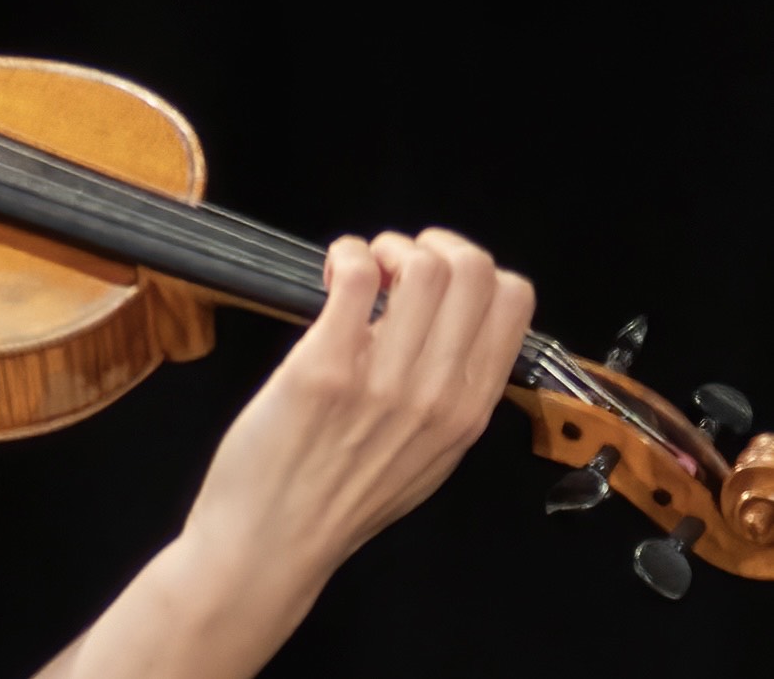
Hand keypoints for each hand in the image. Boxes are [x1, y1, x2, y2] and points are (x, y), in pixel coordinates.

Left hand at [37, 227, 532, 678]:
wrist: (273, 542)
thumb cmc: (339, 500)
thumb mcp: (428, 457)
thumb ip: (448, 398)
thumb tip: (448, 333)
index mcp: (468, 411)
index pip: (514, 302)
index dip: (475, 268)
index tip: (433, 275)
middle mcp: (437, 394)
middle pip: (473, 271)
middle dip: (430, 245)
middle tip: (391, 263)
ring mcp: (383, 380)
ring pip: (421, 266)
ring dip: (383, 247)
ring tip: (357, 270)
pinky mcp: (323, 366)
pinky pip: (354, 275)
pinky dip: (344, 255)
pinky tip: (329, 273)